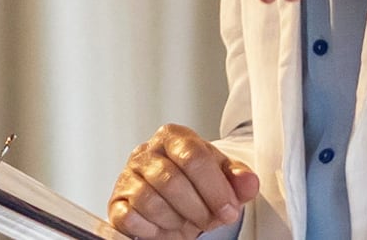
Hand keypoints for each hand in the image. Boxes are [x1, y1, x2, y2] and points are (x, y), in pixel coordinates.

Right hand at [108, 124, 258, 239]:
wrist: (173, 202)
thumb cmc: (196, 186)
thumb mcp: (222, 179)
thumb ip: (238, 179)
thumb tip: (249, 182)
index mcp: (174, 137)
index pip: (194, 156)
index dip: (214, 188)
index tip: (228, 208)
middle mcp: (147, 152)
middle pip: (172, 180)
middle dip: (197, 208)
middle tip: (209, 220)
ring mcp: (128, 176)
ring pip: (150, 200)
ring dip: (175, 220)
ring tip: (186, 222)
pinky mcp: (117, 202)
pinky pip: (130, 217)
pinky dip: (152, 228)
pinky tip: (163, 226)